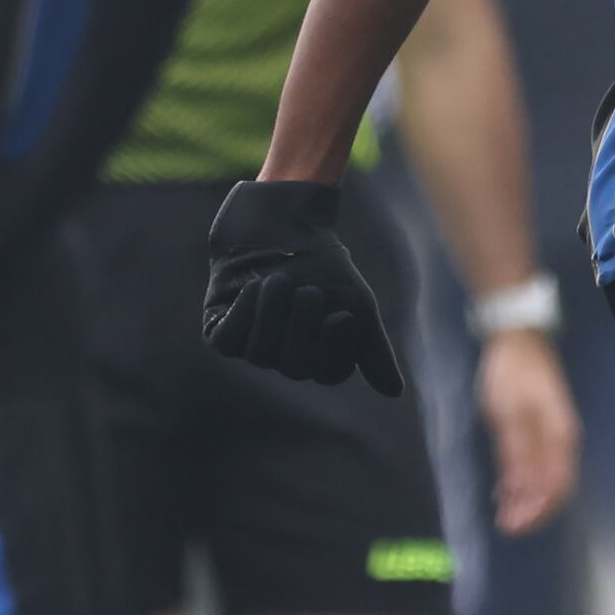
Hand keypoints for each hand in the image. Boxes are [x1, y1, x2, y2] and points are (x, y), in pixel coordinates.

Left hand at [205, 179, 407, 394]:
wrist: (281, 222)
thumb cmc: (322, 263)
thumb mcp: (356, 301)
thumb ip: (372, 346)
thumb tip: (394, 392)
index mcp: (320, 354)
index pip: (330, 372)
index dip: (334, 348)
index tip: (341, 314)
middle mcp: (286, 356)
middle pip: (295, 367)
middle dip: (301, 328)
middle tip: (308, 290)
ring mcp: (253, 345)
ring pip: (260, 355)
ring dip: (271, 316)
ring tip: (278, 280)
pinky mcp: (220, 331)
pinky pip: (228, 342)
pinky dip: (244, 315)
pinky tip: (253, 288)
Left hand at [477, 323, 576, 535]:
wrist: (517, 338)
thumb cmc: (512, 376)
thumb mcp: (509, 416)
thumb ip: (518, 455)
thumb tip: (526, 492)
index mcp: (559, 439)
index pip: (557, 488)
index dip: (537, 512)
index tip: (513, 528)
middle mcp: (562, 441)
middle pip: (554, 488)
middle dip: (532, 511)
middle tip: (506, 526)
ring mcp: (552, 434)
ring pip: (545, 478)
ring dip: (526, 499)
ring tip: (503, 513)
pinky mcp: (540, 428)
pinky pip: (537, 464)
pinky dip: (523, 481)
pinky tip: (505, 489)